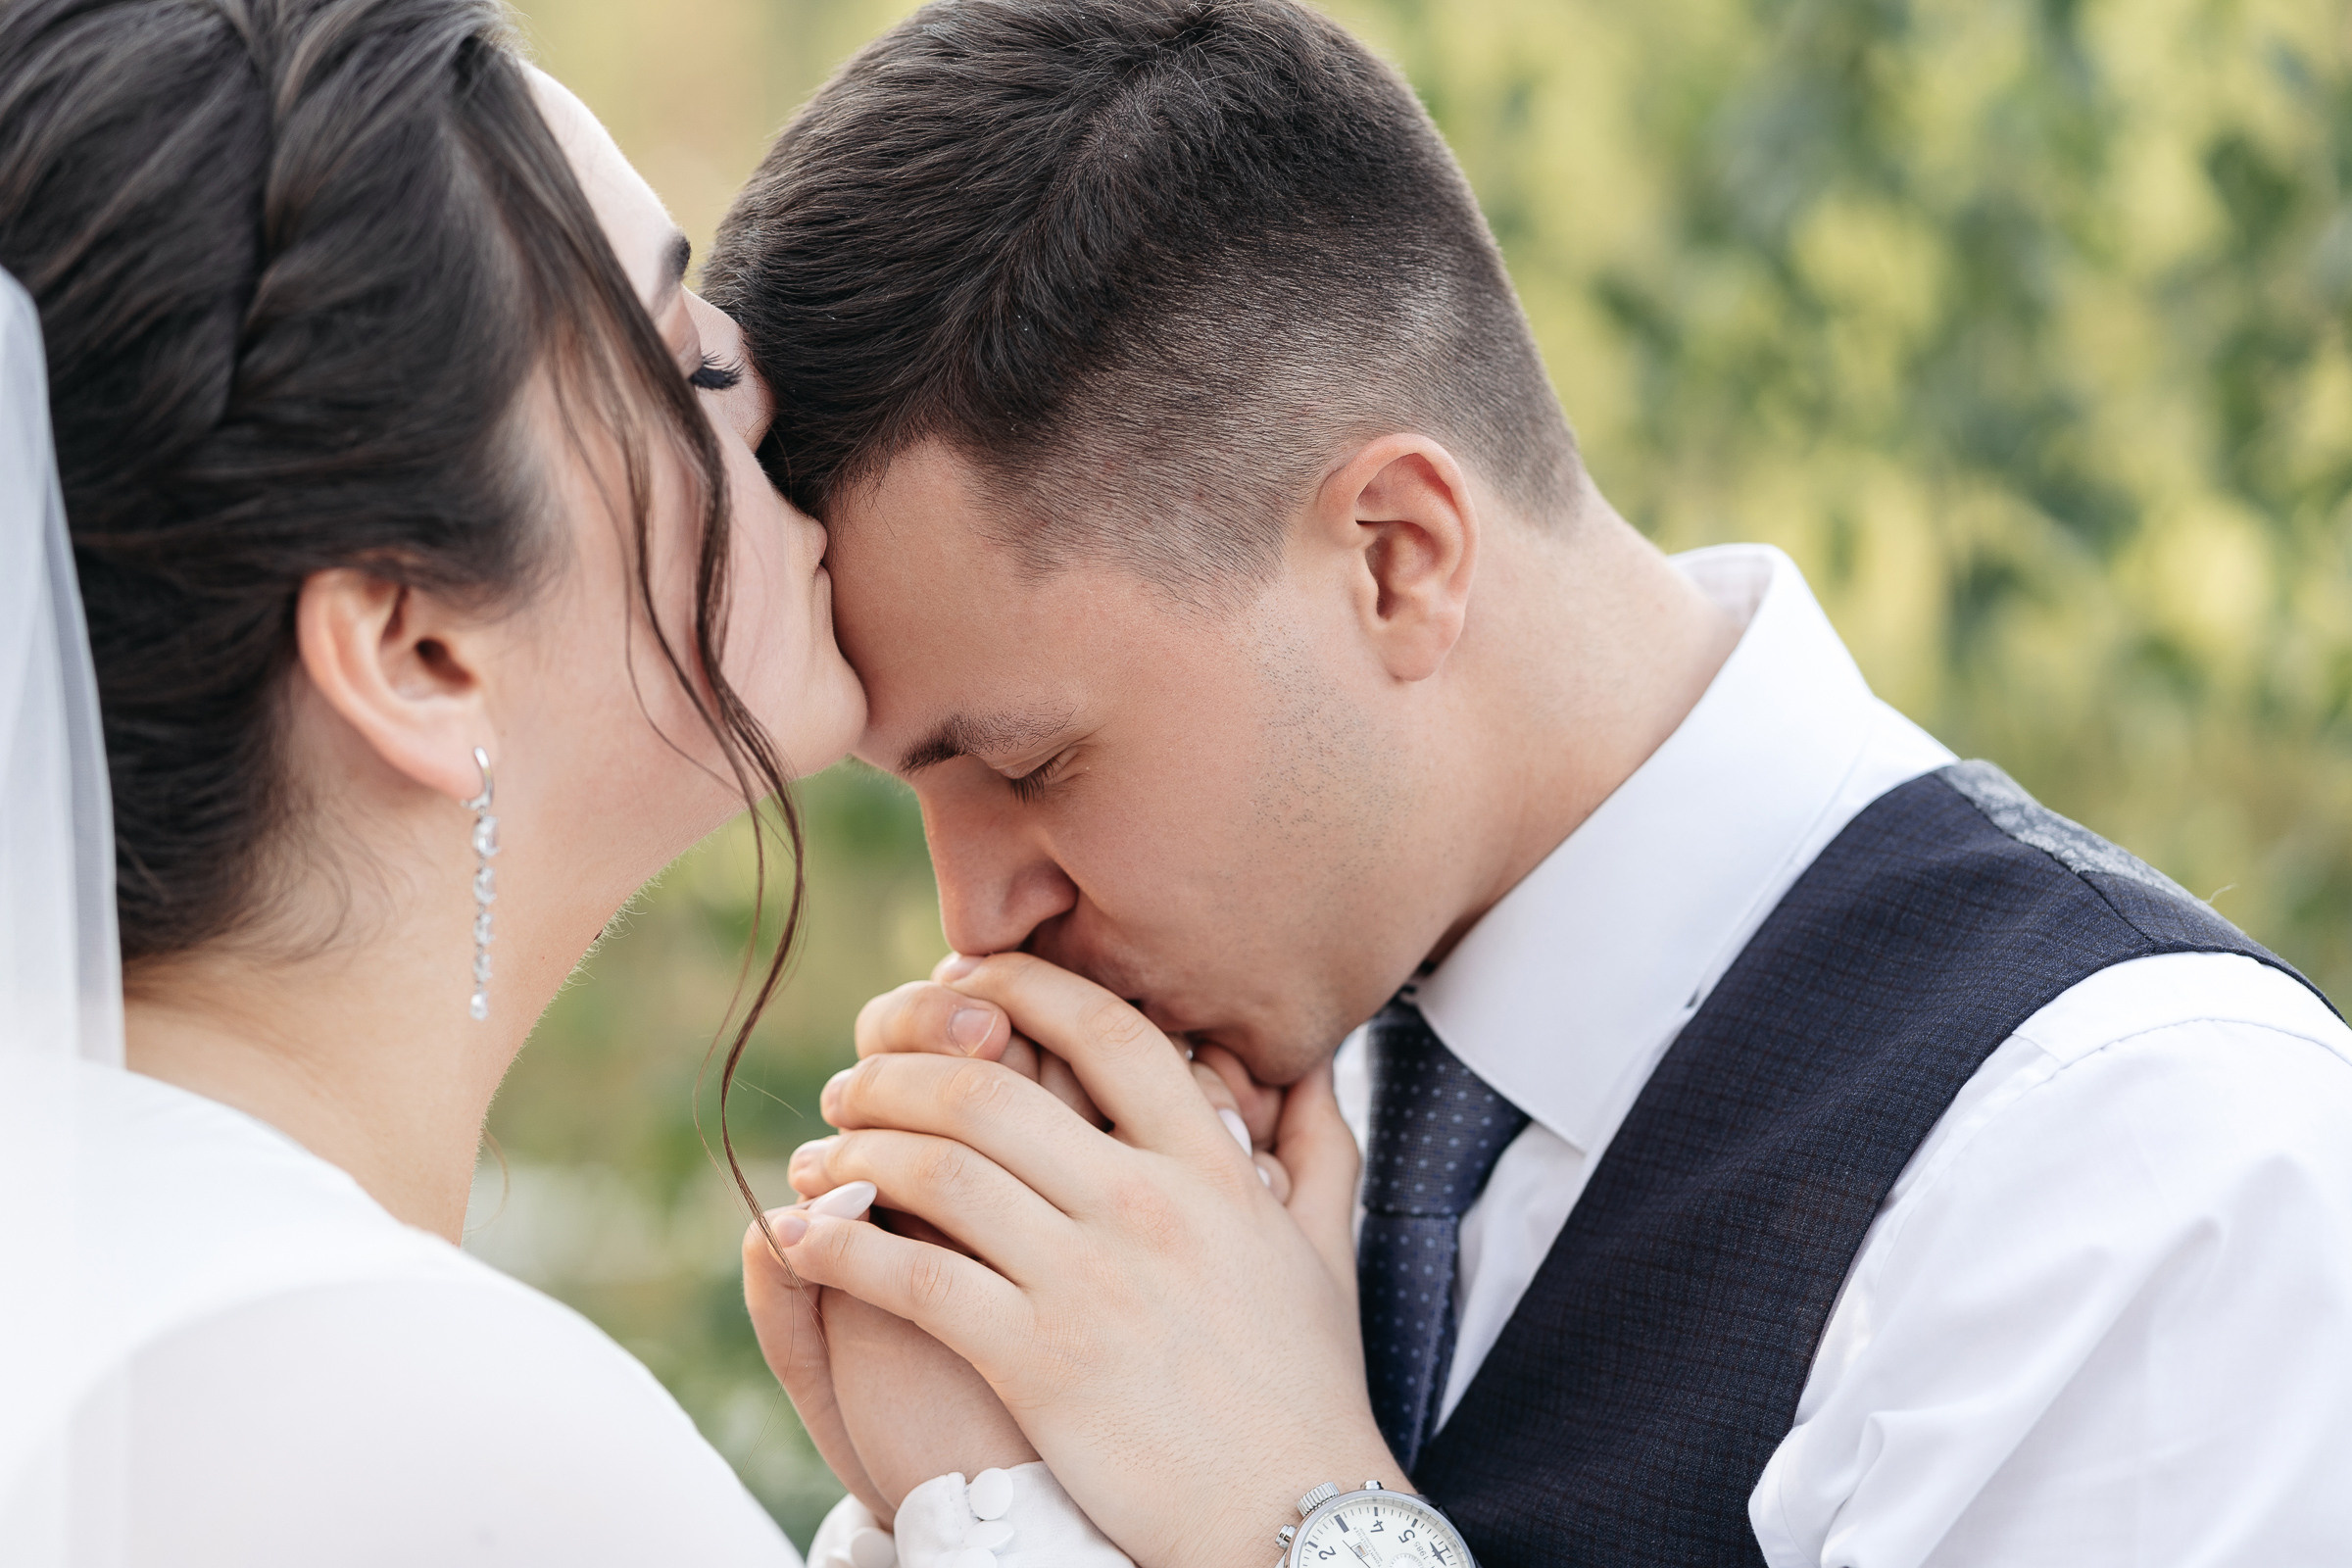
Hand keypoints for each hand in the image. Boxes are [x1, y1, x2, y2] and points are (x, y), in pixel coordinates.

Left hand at [770, 952, 1397, 1567]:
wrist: (1295, 1522)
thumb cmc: (1308, 1388)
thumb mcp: (1325, 1248)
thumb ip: (1319, 1143)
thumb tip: (1314, 1064)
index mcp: (1210, 1166)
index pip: (1104, 1030)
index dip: (1018, 986)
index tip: (959, 984)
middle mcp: (1147, 1205)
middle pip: (989, 1090)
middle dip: (897, 1071)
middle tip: (852, 1083)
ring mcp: (1090, 1282)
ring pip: (937, 1173)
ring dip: (853, 1152)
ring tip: (818, 1160)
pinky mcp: (1039, 1361)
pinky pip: (913, 1278)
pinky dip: (839, 1249)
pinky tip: (799, 1242)